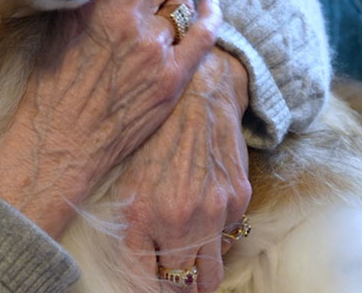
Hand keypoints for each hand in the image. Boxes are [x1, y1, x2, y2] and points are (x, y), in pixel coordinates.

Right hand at [0, 0, 216, 237]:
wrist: (60, 141)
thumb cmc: (52, 93)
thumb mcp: (58, 35)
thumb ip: (85, 8)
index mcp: (97, 5)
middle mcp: (126, 18)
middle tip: (161, 1)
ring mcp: (153, 46)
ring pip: (182, 8)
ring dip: (180, 9)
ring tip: (178, 16)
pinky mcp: (173, 75)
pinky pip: (203, 35)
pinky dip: (211, 17)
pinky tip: (211, 8)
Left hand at [117, 34, 251, 291]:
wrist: (198, 89)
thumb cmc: (152, 128)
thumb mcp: (124, 173)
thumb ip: (129, 221)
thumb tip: (135, 259)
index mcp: (140, 215)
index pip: (143, 283)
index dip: (145, 291)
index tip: (146, 287)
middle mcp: (178, 219)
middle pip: (181, 286)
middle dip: (174, 289)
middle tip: (168, 281)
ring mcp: (212, 212)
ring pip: (209, 275)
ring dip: (198, 276)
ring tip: (187, 268)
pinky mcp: (237, 200)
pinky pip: (227, 241)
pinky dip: (216, 242)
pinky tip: (203, 226)